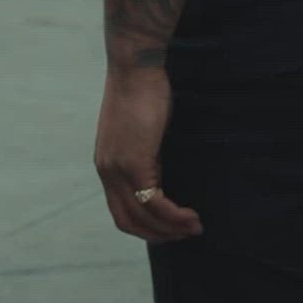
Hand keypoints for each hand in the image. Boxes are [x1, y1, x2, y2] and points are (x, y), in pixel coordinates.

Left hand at [94, 67, 201, 243]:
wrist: (134, 67)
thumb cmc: (142, 92)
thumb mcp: (141, 133)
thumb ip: (146, 157)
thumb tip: (160, 178)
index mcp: (106, 165)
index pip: (120, 212)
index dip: (146, 228)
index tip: (171, 228)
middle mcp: (107, 171)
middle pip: (129, 222)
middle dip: (159, 235)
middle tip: (185, 235)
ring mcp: (118, 169)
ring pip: (143, 217)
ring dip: (171, 229)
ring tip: (195, 227)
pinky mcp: (134, 162)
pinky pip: (155, 202)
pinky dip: (174, 215)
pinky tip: (191, 215)